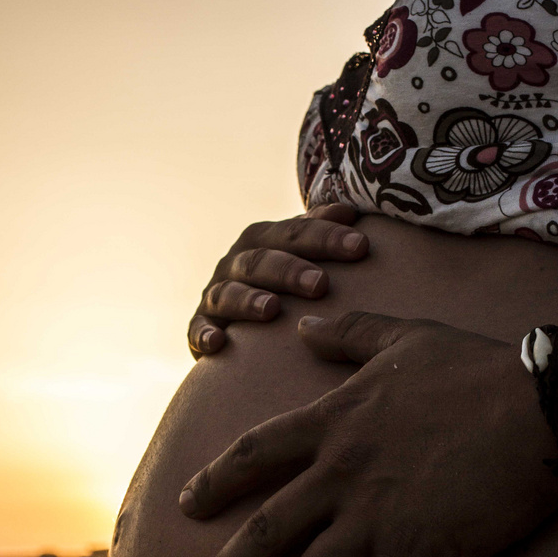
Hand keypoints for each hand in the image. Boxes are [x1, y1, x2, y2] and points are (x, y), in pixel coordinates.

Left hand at [180, 312, 557, 556]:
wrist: (538, 406)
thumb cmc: (477, 370)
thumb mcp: (406, 338)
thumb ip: (351, 333)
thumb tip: (305, 324)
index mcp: (333, 424)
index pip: (254, 454)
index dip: (216, 480)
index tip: (186, 503)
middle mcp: (340, 474)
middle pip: (266, 529)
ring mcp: (374, 516)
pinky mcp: (415, 552)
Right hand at [187, 205, 368, 358]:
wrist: (233, 318)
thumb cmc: (282, 283)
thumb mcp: (298, 253)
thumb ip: (319, 232)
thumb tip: (350, 213)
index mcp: (264, 240)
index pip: (294, 232)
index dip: (325, 237)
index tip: (360, 246)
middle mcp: (236, 262)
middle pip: (261, 261)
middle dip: (290, 271)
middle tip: (320, 284)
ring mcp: (215, 293)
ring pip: (228, 293)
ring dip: (248, 299)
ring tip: (271, 309)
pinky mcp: (200, 326)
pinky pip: (197, 329)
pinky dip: (204, 334)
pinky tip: (217, 343)